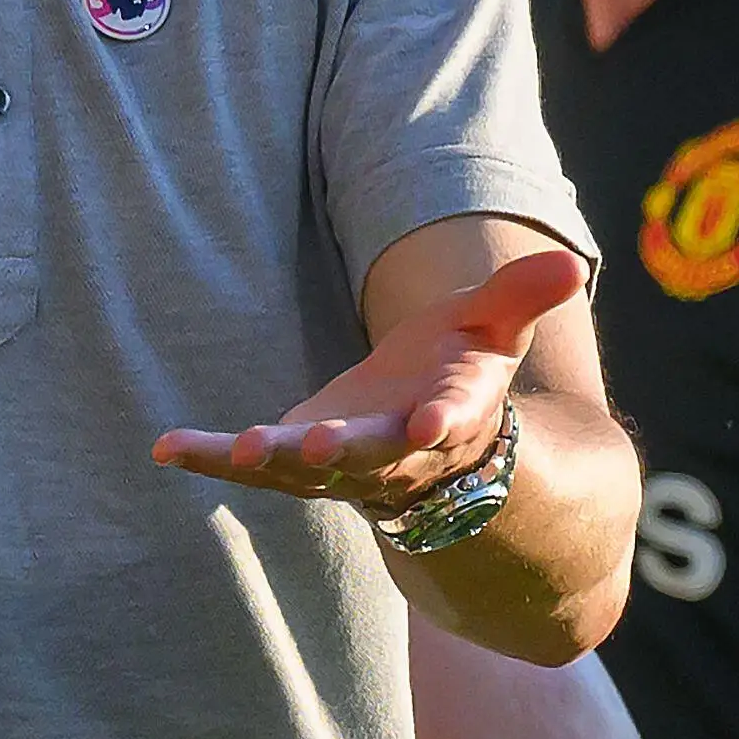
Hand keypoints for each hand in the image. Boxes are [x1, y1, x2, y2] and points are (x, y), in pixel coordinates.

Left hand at [151, 250, 586, 510]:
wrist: (425, 433)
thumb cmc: (457, 367)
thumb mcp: (492, 327)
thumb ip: (521, 296)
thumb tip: (572, 266)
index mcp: (451, 413)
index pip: (452, 418)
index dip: (441, 420)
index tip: (430, 421)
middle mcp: (395, 451)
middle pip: (370, 455)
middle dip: (343, 451)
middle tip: (312, 446)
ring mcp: (341, 465)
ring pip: (306, 472)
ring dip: (271, 462)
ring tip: (236, 449)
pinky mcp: (295, 462)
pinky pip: (250, 467)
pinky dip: (210, 458)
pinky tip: (166, 448)